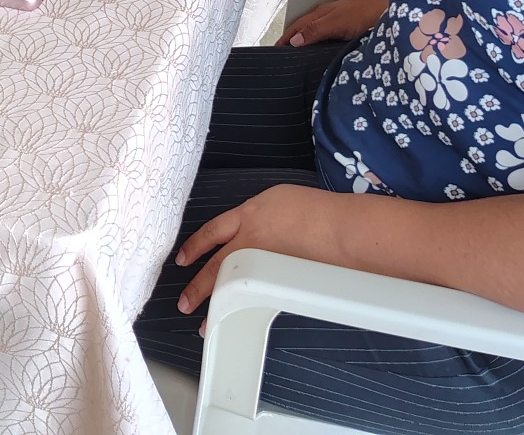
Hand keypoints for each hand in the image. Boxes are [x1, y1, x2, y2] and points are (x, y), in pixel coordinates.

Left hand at [175, 183, 317, 316]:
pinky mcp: (278, 282)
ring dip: (216, 306)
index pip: (211, 232)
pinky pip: (254, 297)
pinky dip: (245, 309)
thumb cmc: (316, 210)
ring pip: (230, 287)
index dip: (194, 246)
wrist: (340, 229)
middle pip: (215, 267)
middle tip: (184, 303)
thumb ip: (259, 215)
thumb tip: (253, 228)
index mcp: (249, 215)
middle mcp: (250, 240)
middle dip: (197, 287)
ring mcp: (263, 263)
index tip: (182, 259)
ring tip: (206, 322)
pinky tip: (240, 318)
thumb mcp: (278, 200)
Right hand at [278, 0, 390, 47]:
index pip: (296, 27)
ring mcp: (338, 23)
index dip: (285, 38)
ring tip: (297, 58)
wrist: (392, 12)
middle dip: (291, 41)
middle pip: (303, 29)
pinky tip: (321, 54)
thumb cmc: (366, 14)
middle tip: (281, 57)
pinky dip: (317, 45)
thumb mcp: (337, 23)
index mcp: (321, 13)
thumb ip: (315, 30)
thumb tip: (293, 41)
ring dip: (304, 43)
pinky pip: (325, 38)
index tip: (274, 51)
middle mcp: (327, 16)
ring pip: (314, 34)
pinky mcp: (348, 31)